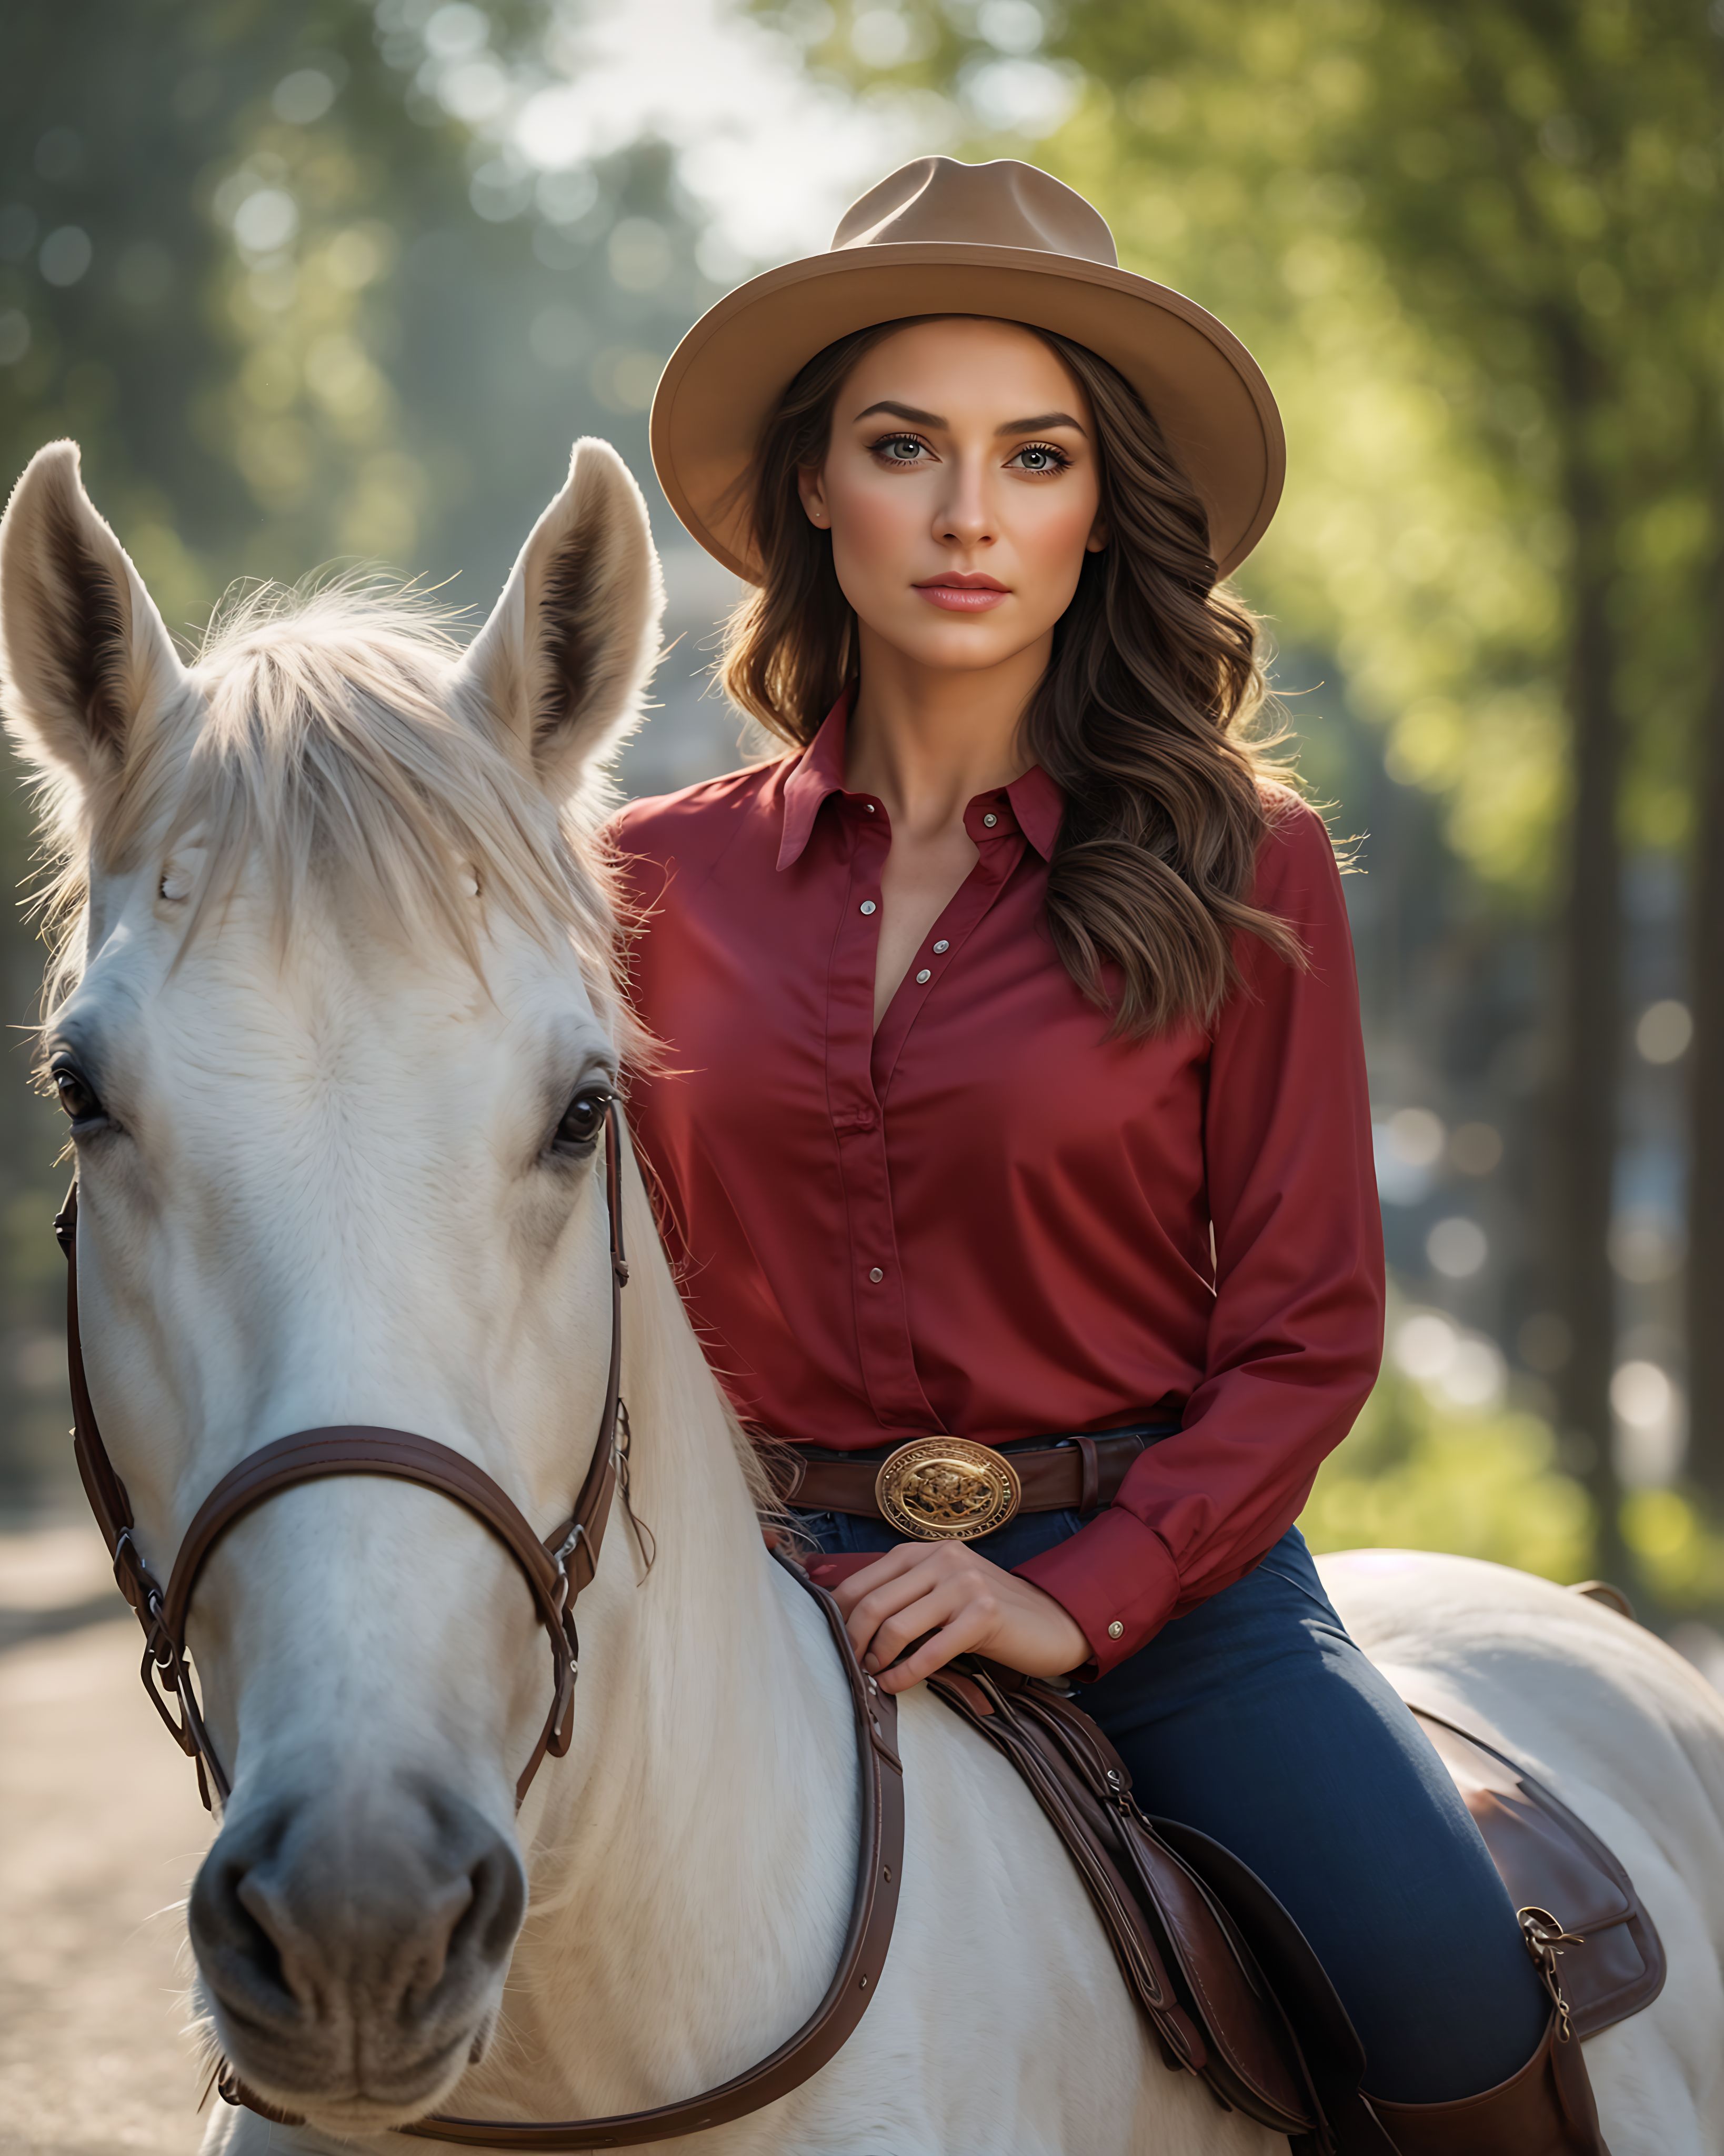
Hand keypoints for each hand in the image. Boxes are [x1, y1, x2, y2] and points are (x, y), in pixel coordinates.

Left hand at [826, 1540, 1088, 1694]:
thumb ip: (903, 1595)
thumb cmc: (987, 1611)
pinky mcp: (984, 1614)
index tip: (833, 1644)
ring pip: (896, 1626)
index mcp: (924, 1550)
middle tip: (850, 1666)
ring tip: (874, 1675)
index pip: (862, 1582)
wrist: (1050, 1621)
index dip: (840, 1617)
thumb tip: (848, 1624)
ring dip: (876, 1659)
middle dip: (852, 1641)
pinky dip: (905, 1675)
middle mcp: (942, 1559)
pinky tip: (896, 1685)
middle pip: (873, 1604)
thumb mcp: (941, 1589)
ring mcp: (964, 1584)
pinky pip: (930, 1652)